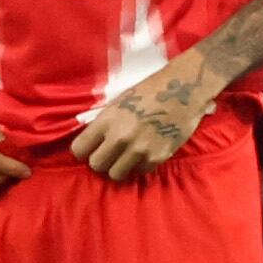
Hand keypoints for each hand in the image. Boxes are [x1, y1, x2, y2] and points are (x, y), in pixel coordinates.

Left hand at [72, 53, 221, 182]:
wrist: (184, 88)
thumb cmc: (149, 90)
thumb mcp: (119, 102)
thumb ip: (105, 124)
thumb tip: (93, 143)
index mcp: (107, 120)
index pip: (78, 150)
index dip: (83, 151)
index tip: (91, 149)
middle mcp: (120, 137)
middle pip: (96, 165)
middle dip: (102, 160)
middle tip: (111, 154)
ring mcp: (139, 149)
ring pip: (116, 174)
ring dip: (120, 167)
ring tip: (128, 156)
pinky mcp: (157, 157)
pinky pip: (140, 171)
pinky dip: (141, 165)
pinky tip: (146, 152)